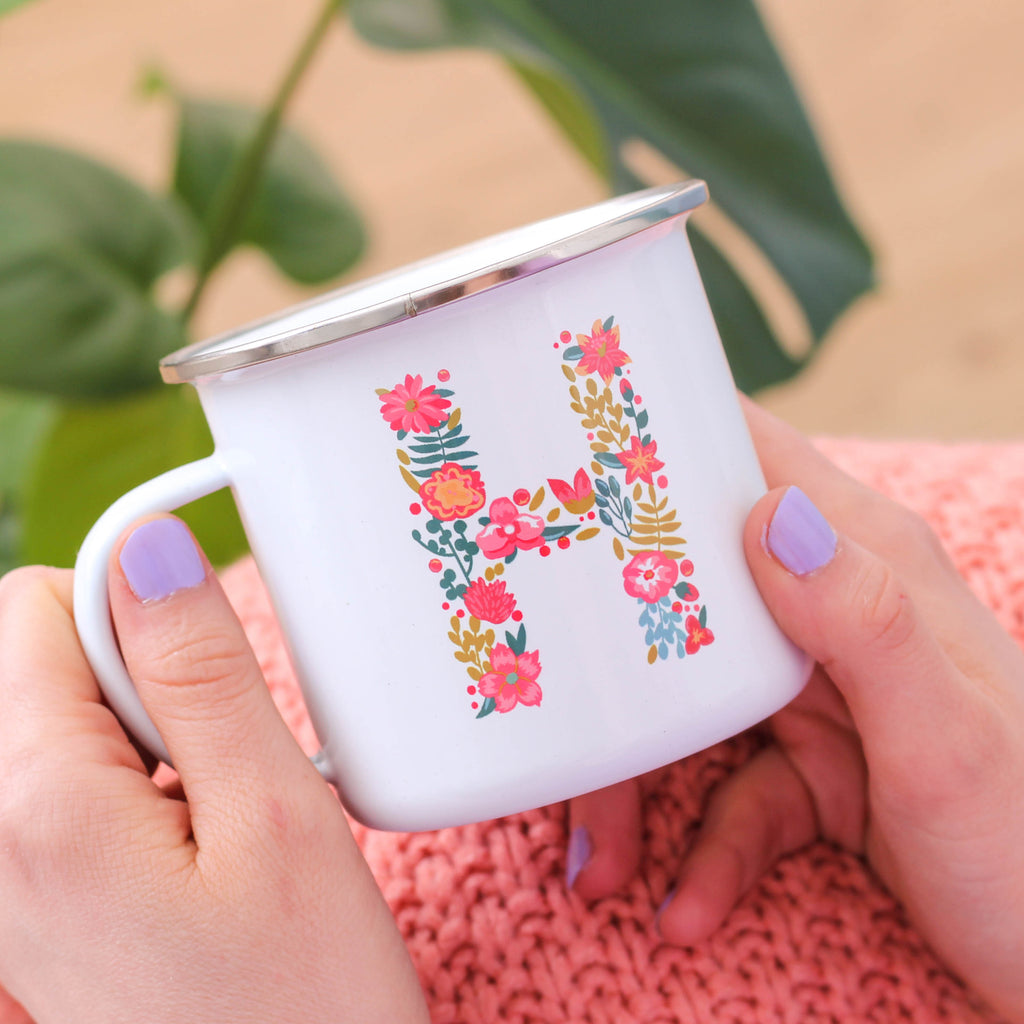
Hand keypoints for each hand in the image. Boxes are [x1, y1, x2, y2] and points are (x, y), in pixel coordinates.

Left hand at [0, 517, 427, 1023]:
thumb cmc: (302, 1004)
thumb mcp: (275, 815)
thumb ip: (200, 670)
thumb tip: (145, 548)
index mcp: (39, 806)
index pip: (33, 606)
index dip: (131, 599)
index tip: (210, 652)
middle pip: (36, 659)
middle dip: (139, 670)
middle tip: (222, 753)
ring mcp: (15, 881)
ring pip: (62, 718)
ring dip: (150, 727)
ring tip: (222, 803)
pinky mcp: (48, 902)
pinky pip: (76, 782)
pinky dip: (146, 776)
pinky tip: (204, 835)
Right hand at [566, 400, 1023, 1021]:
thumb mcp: (949, 743)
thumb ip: (864, 623)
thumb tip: (770, 515)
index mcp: (868, 561)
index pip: (752, 459)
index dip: (660, 443)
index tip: (564, 456)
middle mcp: (831, 608)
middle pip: (688, 583)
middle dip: (611, 636)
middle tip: (540, 679)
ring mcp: (814, 687)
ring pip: (686, 696)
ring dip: (635, 779)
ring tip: (600, 860)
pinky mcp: (808, 763)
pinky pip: (724, 793)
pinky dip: (699, 852)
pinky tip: (684, 909)